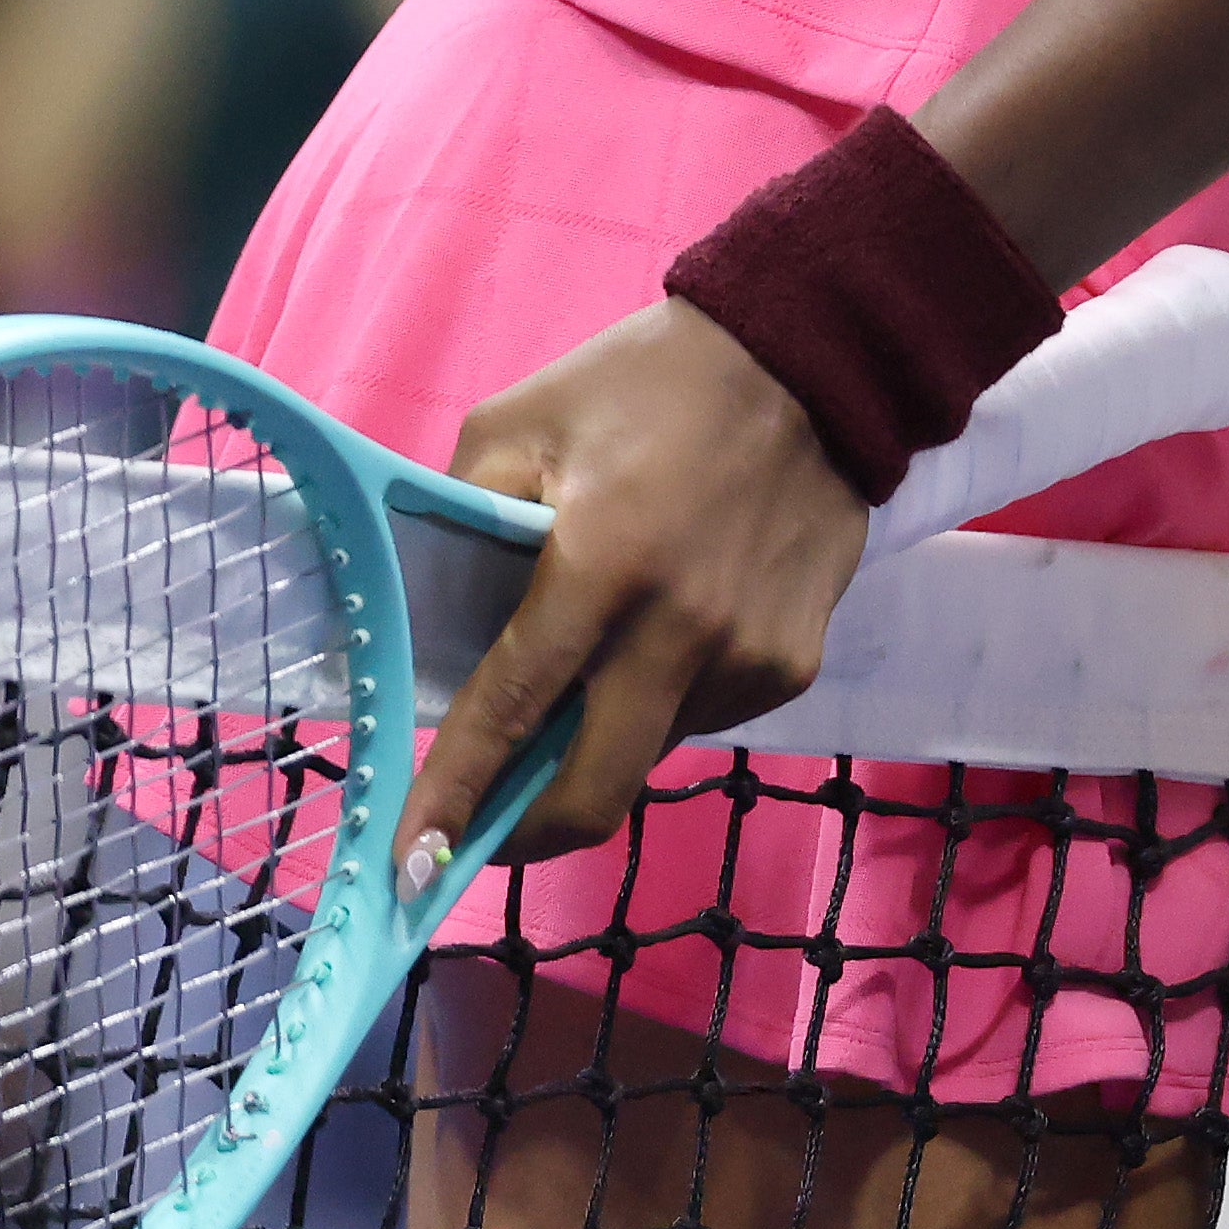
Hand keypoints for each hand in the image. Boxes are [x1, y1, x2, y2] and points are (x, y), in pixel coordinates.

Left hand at [398, 301, 878, 877]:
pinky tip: (676, 622)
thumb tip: (435, 614)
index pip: (510, 709)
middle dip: (528, 832)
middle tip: (492, 823)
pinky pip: (705, 714)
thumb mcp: (522, 421)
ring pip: (649, 750)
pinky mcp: (794, 663)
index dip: (454, 798)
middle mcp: (680, 630)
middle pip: (593, 791)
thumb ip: (463, 514)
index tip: (412, 870)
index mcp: (601, 564)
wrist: (816, 358)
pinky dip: (667, 695)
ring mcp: (747, 656)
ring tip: (608, 650)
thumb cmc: (649, 383)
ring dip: (604, 735)